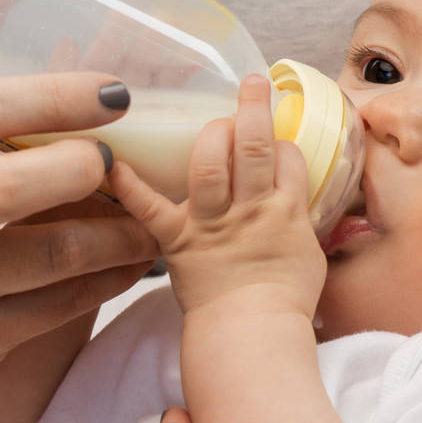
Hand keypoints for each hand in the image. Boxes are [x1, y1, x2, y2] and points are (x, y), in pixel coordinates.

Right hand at [0, 71, 156, 379]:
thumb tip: (101, 84)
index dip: (50, 98)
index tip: (114, 94)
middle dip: (76, 170)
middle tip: (119, 164)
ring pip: (45, 258)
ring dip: (113, 236)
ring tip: (150, 221)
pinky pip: (55, 308)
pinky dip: (106, 281)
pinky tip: (130, 263)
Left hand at [107, 74, 324, 316]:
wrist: (252, 338)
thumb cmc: (284, 303)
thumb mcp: (310, 256)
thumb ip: (302, 222)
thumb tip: (298, 201)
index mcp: (286, 212)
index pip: (289, 157)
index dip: (283, 140)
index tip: (275, 137)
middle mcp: (250, 210)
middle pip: (254, 146)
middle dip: (253, 108)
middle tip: (252, 84)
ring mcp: (211, 223)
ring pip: (210, 164)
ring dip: (210, 132)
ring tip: (212, 115)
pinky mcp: (177, 241)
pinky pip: (149, 208)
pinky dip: (129, 185)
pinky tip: (111, 160)